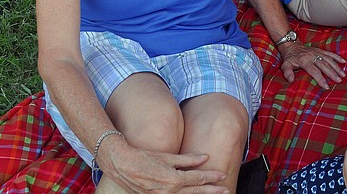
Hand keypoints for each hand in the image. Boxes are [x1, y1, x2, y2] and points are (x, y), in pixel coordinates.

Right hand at [103, 141, 228, 193]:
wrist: (120, 164)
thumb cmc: (143, 156)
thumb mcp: (167, 156)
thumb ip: (187, 159)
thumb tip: (204, 157)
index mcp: (173, 179)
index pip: (198, 179)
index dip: (212, 177)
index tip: (222, 175)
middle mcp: (168, 191)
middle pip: (195, 192)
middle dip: (212, 191)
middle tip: (226, 190)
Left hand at [277, 41, 345, 88]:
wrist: (291, 45)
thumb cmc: (290, 58)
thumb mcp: (285, 65)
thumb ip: (287, 72)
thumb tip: (290, 80)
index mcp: (304, 61)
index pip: (314, 71)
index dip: (320, 79)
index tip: (326, 86)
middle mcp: (312, 56)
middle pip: (324, 65)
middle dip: (332, 73)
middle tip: (339, 80)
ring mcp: (317, 52)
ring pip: (329, 59)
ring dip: (336, 67)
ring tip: (343, 74)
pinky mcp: (320, 50)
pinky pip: (330, 53)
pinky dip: (337, 57)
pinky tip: (343, 62)